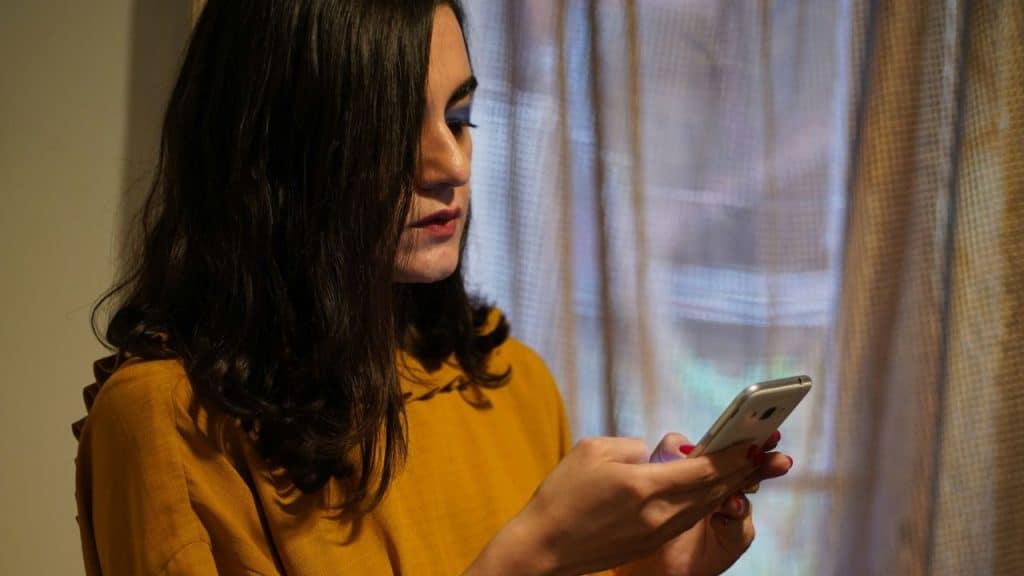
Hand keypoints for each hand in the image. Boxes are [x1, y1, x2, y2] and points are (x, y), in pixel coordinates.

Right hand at [466, 436, 764, 575]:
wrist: (543, 551)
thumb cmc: (561, 497)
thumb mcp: (592, 452)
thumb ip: (632, 447)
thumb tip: (651, 454)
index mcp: (646, 487)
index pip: (704, 468)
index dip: (735, 454)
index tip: (760, 440)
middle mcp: (660, 513)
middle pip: (714, 489)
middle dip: (748, 471)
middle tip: (778, 456)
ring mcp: (657, 531)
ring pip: (705, 505)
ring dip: (732, 486)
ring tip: (756, 471)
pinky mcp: (649, 541)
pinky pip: (688, 517)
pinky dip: (707, 501)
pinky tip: (718, 491)